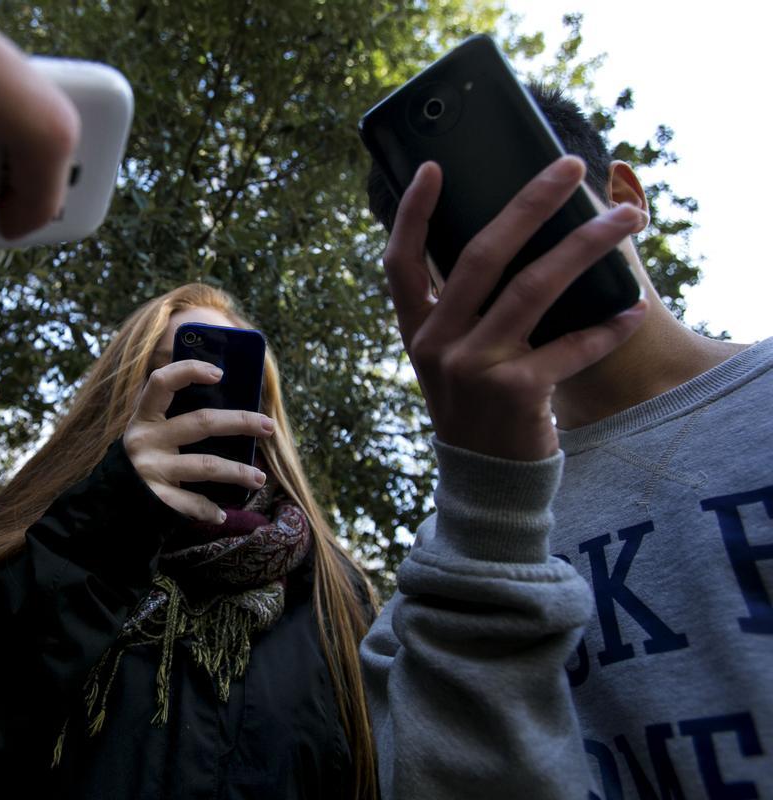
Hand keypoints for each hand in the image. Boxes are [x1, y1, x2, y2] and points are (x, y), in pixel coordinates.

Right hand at [123, 359, 273, 522]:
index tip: (220, 373)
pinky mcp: (154, 497)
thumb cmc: (144, 457)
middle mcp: (145, 439)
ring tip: (260, 478)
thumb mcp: (151, 431)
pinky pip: (190, 503)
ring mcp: (150, 469)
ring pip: (205, 465)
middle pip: (200, 422)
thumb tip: (230, 402)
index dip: (189, 371)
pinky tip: (222, 513)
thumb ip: (176, 417)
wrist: (107, 500)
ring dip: (237, 471)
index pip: (161, 381)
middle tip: (268, 426)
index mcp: (144, 416)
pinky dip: (209, 509)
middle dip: (240, 422)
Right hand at [383, 156, 646, 460]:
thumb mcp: (450, 357)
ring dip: (584, 246)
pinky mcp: (516, 392)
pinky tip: (630, 309)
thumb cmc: (476, 404)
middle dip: (527, 204)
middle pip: (480, 257)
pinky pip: (571, 346)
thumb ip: (460, 309)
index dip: (413, 213)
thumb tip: (511, 239)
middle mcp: (437, 344)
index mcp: (417, 330)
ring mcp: (474, 368)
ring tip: (624, 219)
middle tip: (566, 167)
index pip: (401, 262)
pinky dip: (607, 327)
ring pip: (533, 288)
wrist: (486, 479)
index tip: (433, 166)